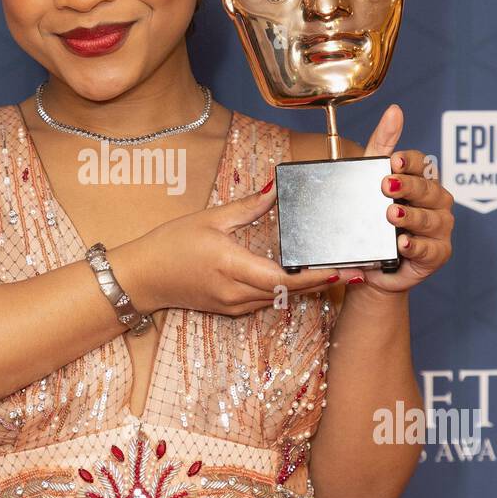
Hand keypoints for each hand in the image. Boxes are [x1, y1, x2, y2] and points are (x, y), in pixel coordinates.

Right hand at [113, 185, 341, 316]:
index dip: (313, 277)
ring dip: (306, 288)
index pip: (282, 278)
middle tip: (354, 270)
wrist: (142, 278)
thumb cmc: (170, 245)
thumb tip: (274, 188)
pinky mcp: (230, 309)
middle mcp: (235, 291)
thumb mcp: (209, 218)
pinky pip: (265, 301)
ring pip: (279, 299)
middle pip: (288, 292)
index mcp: (231, 266)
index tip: (339, 269)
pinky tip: (301, 280)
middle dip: (321, 282)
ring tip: (335, 273)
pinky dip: (285, 291)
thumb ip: (247, 206)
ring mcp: (233, 304)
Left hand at [349, 103, 453, 294]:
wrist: (370, 265)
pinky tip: (404, 243)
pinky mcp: (438, 254)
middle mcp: (436, 201)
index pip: (420, 164)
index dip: (408, 162)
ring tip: (391, 215)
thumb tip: (395, 109)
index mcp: (421, 180)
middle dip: (407, 187)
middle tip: (386, 186)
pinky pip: (430, 249)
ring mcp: (440, 228)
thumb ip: (382, 145)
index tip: (391, 161)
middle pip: (426, 189)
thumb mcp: (369, 179)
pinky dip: (417, 246)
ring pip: (429, 219)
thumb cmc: (373, 219)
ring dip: (411, 217)